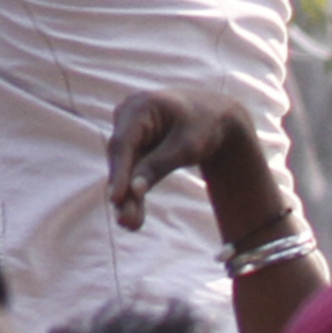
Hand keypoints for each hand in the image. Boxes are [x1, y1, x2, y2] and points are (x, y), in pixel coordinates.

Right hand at [106, 86, 269, 232]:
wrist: (215, 115)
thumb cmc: (204, 126)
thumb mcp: (187, 147)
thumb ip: (158, 166)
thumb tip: (134, 190)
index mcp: (139, 108)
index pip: (123, 143)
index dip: (118, 172)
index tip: (115, 199)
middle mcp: (126, 117)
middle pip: (121, 159)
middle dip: (123, 191)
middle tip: (127, 222)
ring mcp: (128, 132)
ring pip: (124, 168)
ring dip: (128, 196)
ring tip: (131, 225)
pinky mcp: (134, 146)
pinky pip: (132, 170)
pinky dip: (135, 191)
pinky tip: (134, 215)